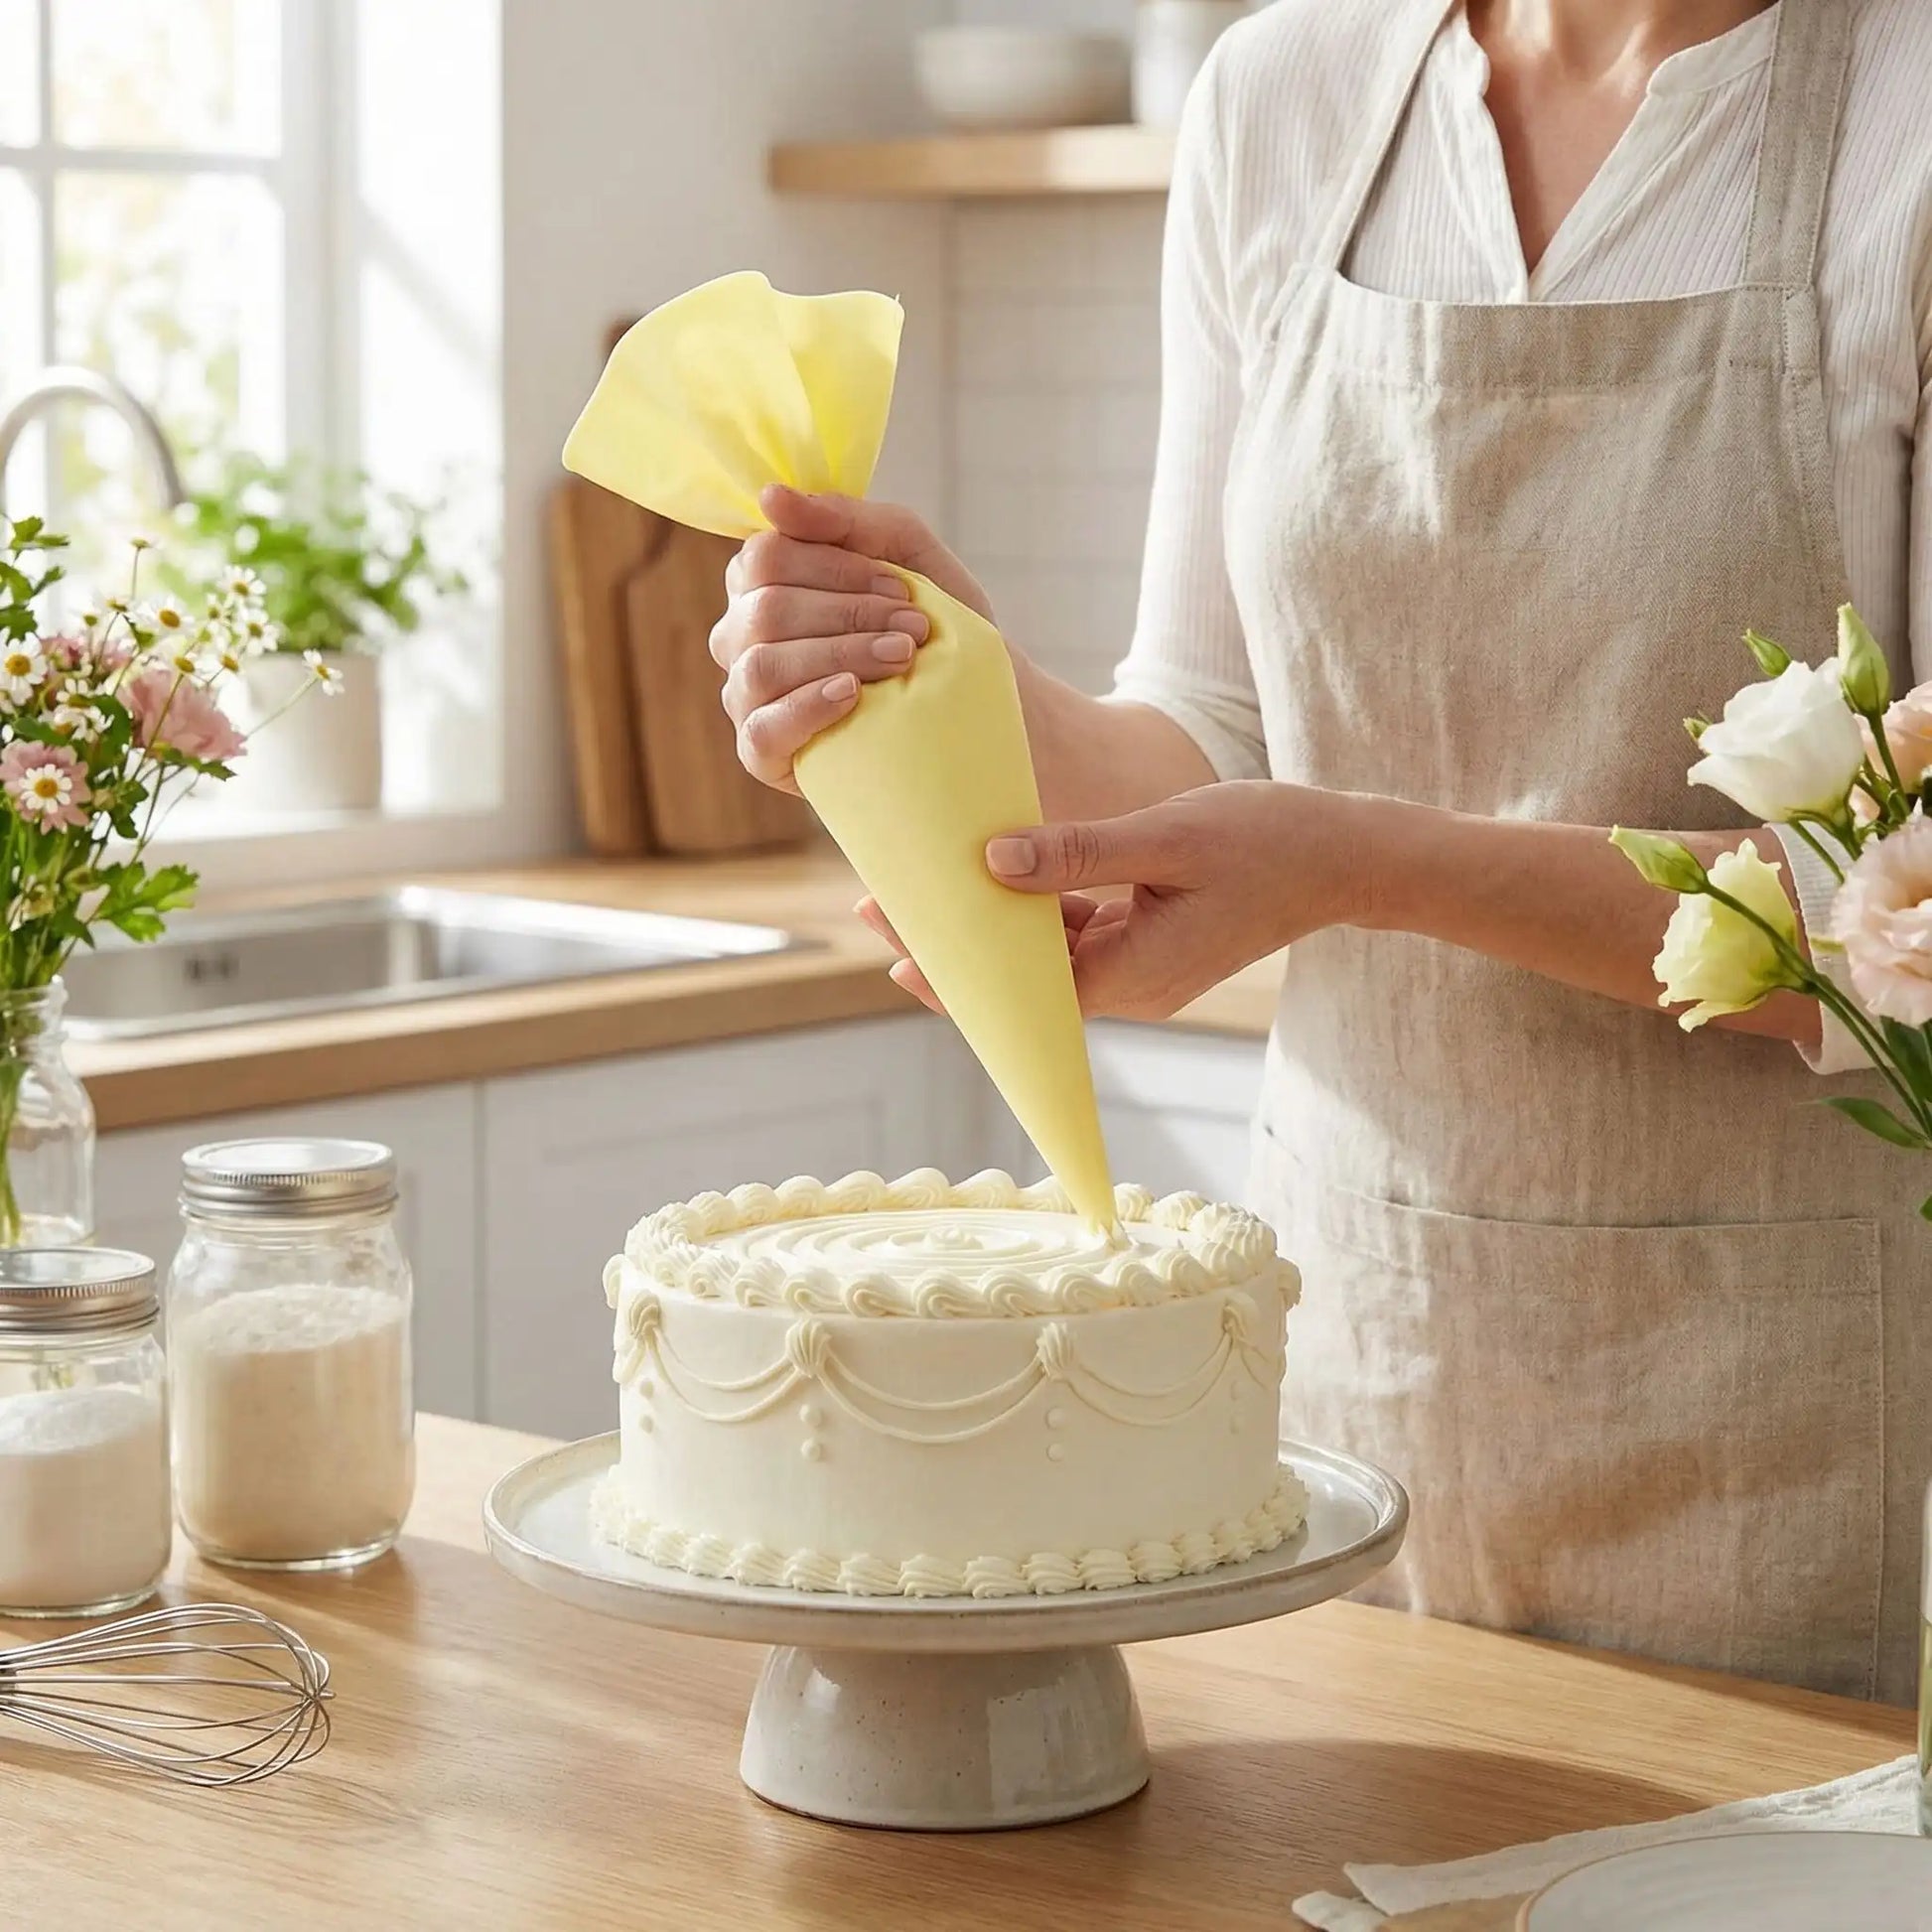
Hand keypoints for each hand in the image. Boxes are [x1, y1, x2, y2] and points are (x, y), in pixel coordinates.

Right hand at [712, 485, 994, 793]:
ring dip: (842, 655)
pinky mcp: (759, 751)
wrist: (971, 703)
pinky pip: (763, 728)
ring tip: (900, 658)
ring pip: (763, 664)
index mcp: (760, 582)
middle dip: (850, 614)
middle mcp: (740, 636)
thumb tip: (770, 497)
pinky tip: (853, 695)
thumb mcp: (904, 552)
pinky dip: (809, 706)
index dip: (835, 568)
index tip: (899, 586)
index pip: (766, 557)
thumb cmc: (930, 621)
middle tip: (913, 627)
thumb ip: (846, 518)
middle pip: (766, 610)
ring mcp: (745, 694)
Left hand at [859, 783, 1370, 1019]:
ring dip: (994, 923)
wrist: (1348, 856)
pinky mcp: (1151, 941)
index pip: (1023, 992)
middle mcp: (1134, 986)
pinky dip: (1039, 907)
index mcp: (1135, 975)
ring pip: (1047, 956)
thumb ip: (1079, 851)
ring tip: (925, 883)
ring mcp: (1143, 967)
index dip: (956, 973)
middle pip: (1024, 980)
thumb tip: (993, 861)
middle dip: (956, 946)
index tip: (894, 949)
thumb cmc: (1269, 841)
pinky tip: (999, 870)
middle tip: (881, 905)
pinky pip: (1079, 933)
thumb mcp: (1167, 836)